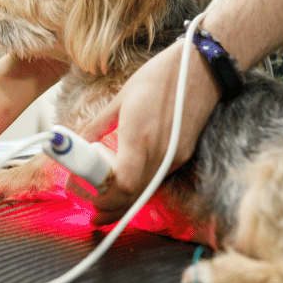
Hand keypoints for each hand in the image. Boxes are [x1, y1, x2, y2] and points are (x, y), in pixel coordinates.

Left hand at [74, 39, 220, 225]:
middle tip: (93, 213)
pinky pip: (157, 178)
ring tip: (105, 203)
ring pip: (147, 191)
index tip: (87, 195)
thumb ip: (99, 124)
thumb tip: (80, 139)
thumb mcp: (122, 97)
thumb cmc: (161, 76)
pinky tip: (129, 183)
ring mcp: (174, 157)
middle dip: (111, 209)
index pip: (123, 185)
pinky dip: (141, 187)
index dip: (104, 198)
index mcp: (140, 137)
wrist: (203, 68)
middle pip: (134, 197)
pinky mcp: (183, 154)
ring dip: (126, 202)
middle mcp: (160, 153)